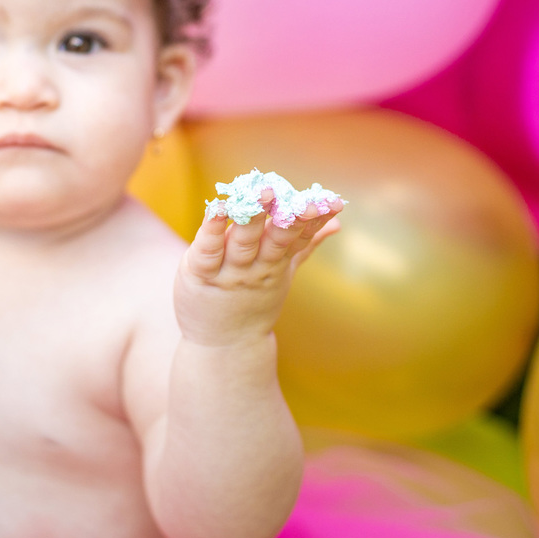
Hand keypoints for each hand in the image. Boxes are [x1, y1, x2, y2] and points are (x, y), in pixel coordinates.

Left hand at [174, 191, 341, 347]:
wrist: (221, 344)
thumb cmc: (251, 300)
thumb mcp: (282, 272)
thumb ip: (305, 245)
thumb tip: (338, 223)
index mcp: (276, 263)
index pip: (300, 238)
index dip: (316, 220)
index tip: (334, 201)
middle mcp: (256, 267)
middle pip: (276, 240)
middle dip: (290, 218)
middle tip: (303, 199)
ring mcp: (229, 272)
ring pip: (244, 241)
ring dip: (255, 217)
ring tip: (264, 193)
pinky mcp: (200, 273)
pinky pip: (208, 249)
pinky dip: (212, 228)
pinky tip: (218, 207)